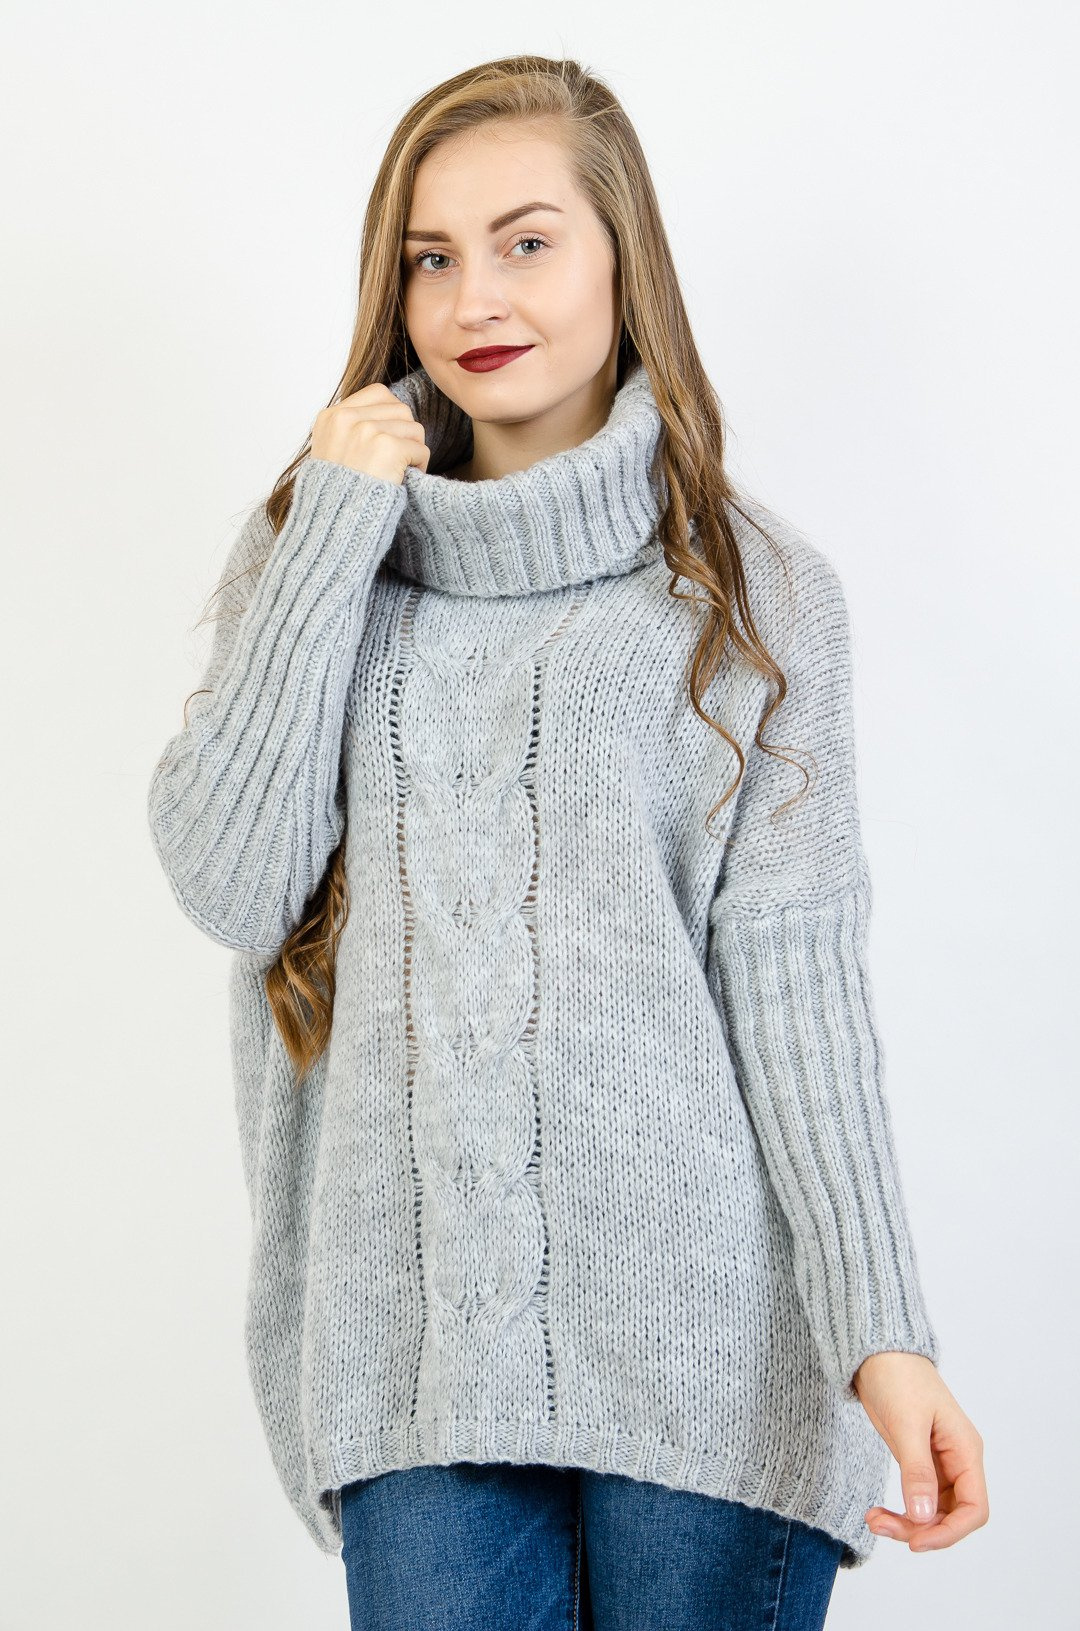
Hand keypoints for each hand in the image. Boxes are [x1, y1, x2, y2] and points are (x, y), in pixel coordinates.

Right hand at [310, 383, 430, 484]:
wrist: (334, 523)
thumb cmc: (337, 495)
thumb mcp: (332, 451)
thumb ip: (353, 429)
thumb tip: (392, 413)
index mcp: (331, 416)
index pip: (379, 393)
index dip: (392, 416)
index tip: (388, 440)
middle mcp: (346, 418)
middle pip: (401, 409)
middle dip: (406, 434)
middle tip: (397, 460)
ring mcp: (366, 430)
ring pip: (414, 427)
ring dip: (413, 451)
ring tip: (398, 471)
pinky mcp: (386, 446)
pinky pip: (420, 448)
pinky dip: (418, 466)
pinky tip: (402, 480)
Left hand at [852, 1351, 988, 1552]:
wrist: (876, 1352)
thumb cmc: (898, 1377)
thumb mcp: (907, 1424)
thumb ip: (916, 1471)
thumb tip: (923, 1517)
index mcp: (965, 1450)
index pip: (974, 1508)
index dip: (950, 1532)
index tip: (917, 1541)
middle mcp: (957, 1461)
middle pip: (952, 1516)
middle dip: (921, 1529)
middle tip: (881, 1526)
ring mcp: (937, 1463)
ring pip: (932, 1512)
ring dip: (906, 1523)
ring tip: (873, 1520)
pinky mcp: (918, 1461)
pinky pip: (916, 1499)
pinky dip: (900, 1510)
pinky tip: (878, 1512)